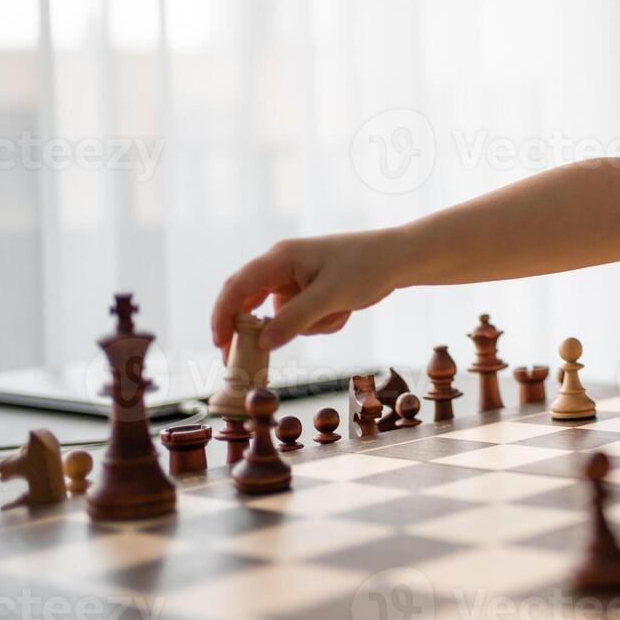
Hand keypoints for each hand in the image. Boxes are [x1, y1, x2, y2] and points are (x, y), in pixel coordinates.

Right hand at [211, 228, 405, 353]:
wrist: (400, 259)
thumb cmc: (366, 267)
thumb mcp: (329, 297)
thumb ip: (294, 320)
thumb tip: (262, 343)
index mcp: (280, 258)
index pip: (238, 287)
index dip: (223, 315)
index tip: (219, 344)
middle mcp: (283, 267)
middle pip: (253, 303)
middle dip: (256, 331)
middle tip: (246, 361)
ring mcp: (298, 279)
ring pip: (284, 317)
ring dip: (310, 325)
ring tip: (340, 311)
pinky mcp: (312, 291)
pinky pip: (304, 318)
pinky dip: (323, 322)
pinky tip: (346, 310)